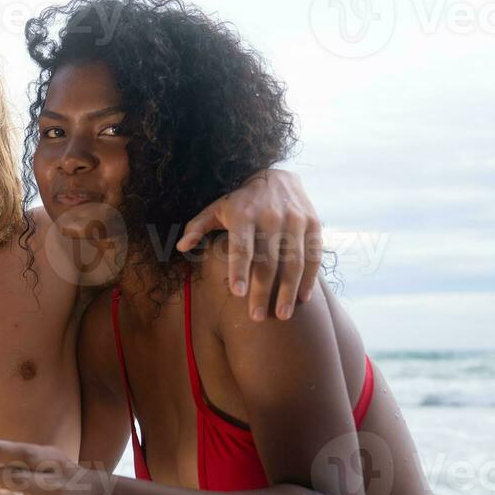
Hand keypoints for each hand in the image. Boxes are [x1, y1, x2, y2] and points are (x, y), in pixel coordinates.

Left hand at [176, 168, 321, 320]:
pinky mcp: (313, 224)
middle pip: (268, 261)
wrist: (276, 177)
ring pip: (293, 262)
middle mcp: (271, 217)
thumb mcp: (216, 208)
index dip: (239, 270)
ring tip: (282, 315)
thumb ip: (198, 227)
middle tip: (256, 317)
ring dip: (288, 291)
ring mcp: (295, 221)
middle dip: (262, 291)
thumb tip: (180, 246)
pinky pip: (313, 255)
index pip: (242, 247)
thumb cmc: (240, 201)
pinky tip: (303, 298)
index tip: (237, 294)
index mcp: (244, 215)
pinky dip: (309, 278)